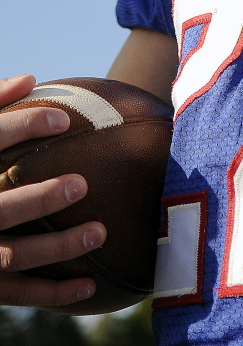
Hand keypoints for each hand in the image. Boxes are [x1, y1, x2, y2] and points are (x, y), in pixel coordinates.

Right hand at [0, 74, 106, 307]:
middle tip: (82, 183)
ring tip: (100, 232)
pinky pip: (18, 292)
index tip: (62, 118)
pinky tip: (91, 286)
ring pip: (11, 255)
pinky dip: (54, 292)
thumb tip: (29, 79)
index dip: (21, 127)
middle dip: (39, 199)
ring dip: (57, 247)